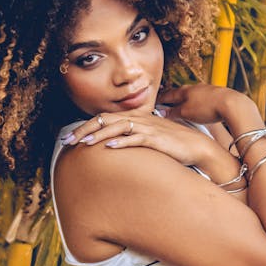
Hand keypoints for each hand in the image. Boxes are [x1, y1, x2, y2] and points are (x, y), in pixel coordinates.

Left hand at [60, 110, 211, 166]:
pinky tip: (110, 147)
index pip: (105, 118)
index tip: (70, 138)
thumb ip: (131, 139)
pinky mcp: (157, 139)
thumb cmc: (173, 146)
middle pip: (106, 120)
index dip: (86, 127)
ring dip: (100, 135)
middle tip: (68, 141)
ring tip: (85, 144)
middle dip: (85, 130)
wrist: (197, 147)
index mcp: (135, 118)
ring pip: (118, 127)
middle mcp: (139, 119)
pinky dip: (122, 142)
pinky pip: (136, 138)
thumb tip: (113, 147)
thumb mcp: (148, 140)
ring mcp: (148, 128)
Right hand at [157, 83, 257, 126]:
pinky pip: (202, 99)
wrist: (232, 104)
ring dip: (185, 101)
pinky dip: (196, 103)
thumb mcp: (186, 113)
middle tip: (165, 105)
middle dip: (172, 99)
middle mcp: (194, 88)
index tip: (153, 103)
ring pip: (191, 95)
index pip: (168, 94)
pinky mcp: (216, 96)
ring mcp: (206, 90)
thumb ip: (173, 113)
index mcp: (184, 91)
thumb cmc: (208, 108)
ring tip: (181, 108)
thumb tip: (162, 113)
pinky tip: (199, 109)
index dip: (160, 100)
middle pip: (179, 93)